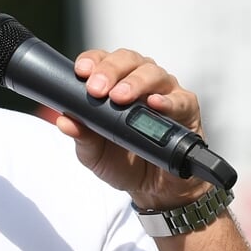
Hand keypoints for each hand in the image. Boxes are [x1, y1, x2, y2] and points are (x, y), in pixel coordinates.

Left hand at [58, 48, 212, 209]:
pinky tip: (155, 104)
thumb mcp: (94, 153)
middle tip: (97, 89)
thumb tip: (64, 121)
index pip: (102, 60)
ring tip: (120, 97)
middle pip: (127, 60)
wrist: (153, 189)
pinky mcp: (186, 109)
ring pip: (153, 73)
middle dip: (110, 70)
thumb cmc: (123, 162)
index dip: (92, 61)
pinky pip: (180, 99)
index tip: (81, 72)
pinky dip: (168, 100)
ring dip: (135, 83)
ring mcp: (165, 93)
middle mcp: (140, 82)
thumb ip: (81, 136)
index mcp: (114, 84)